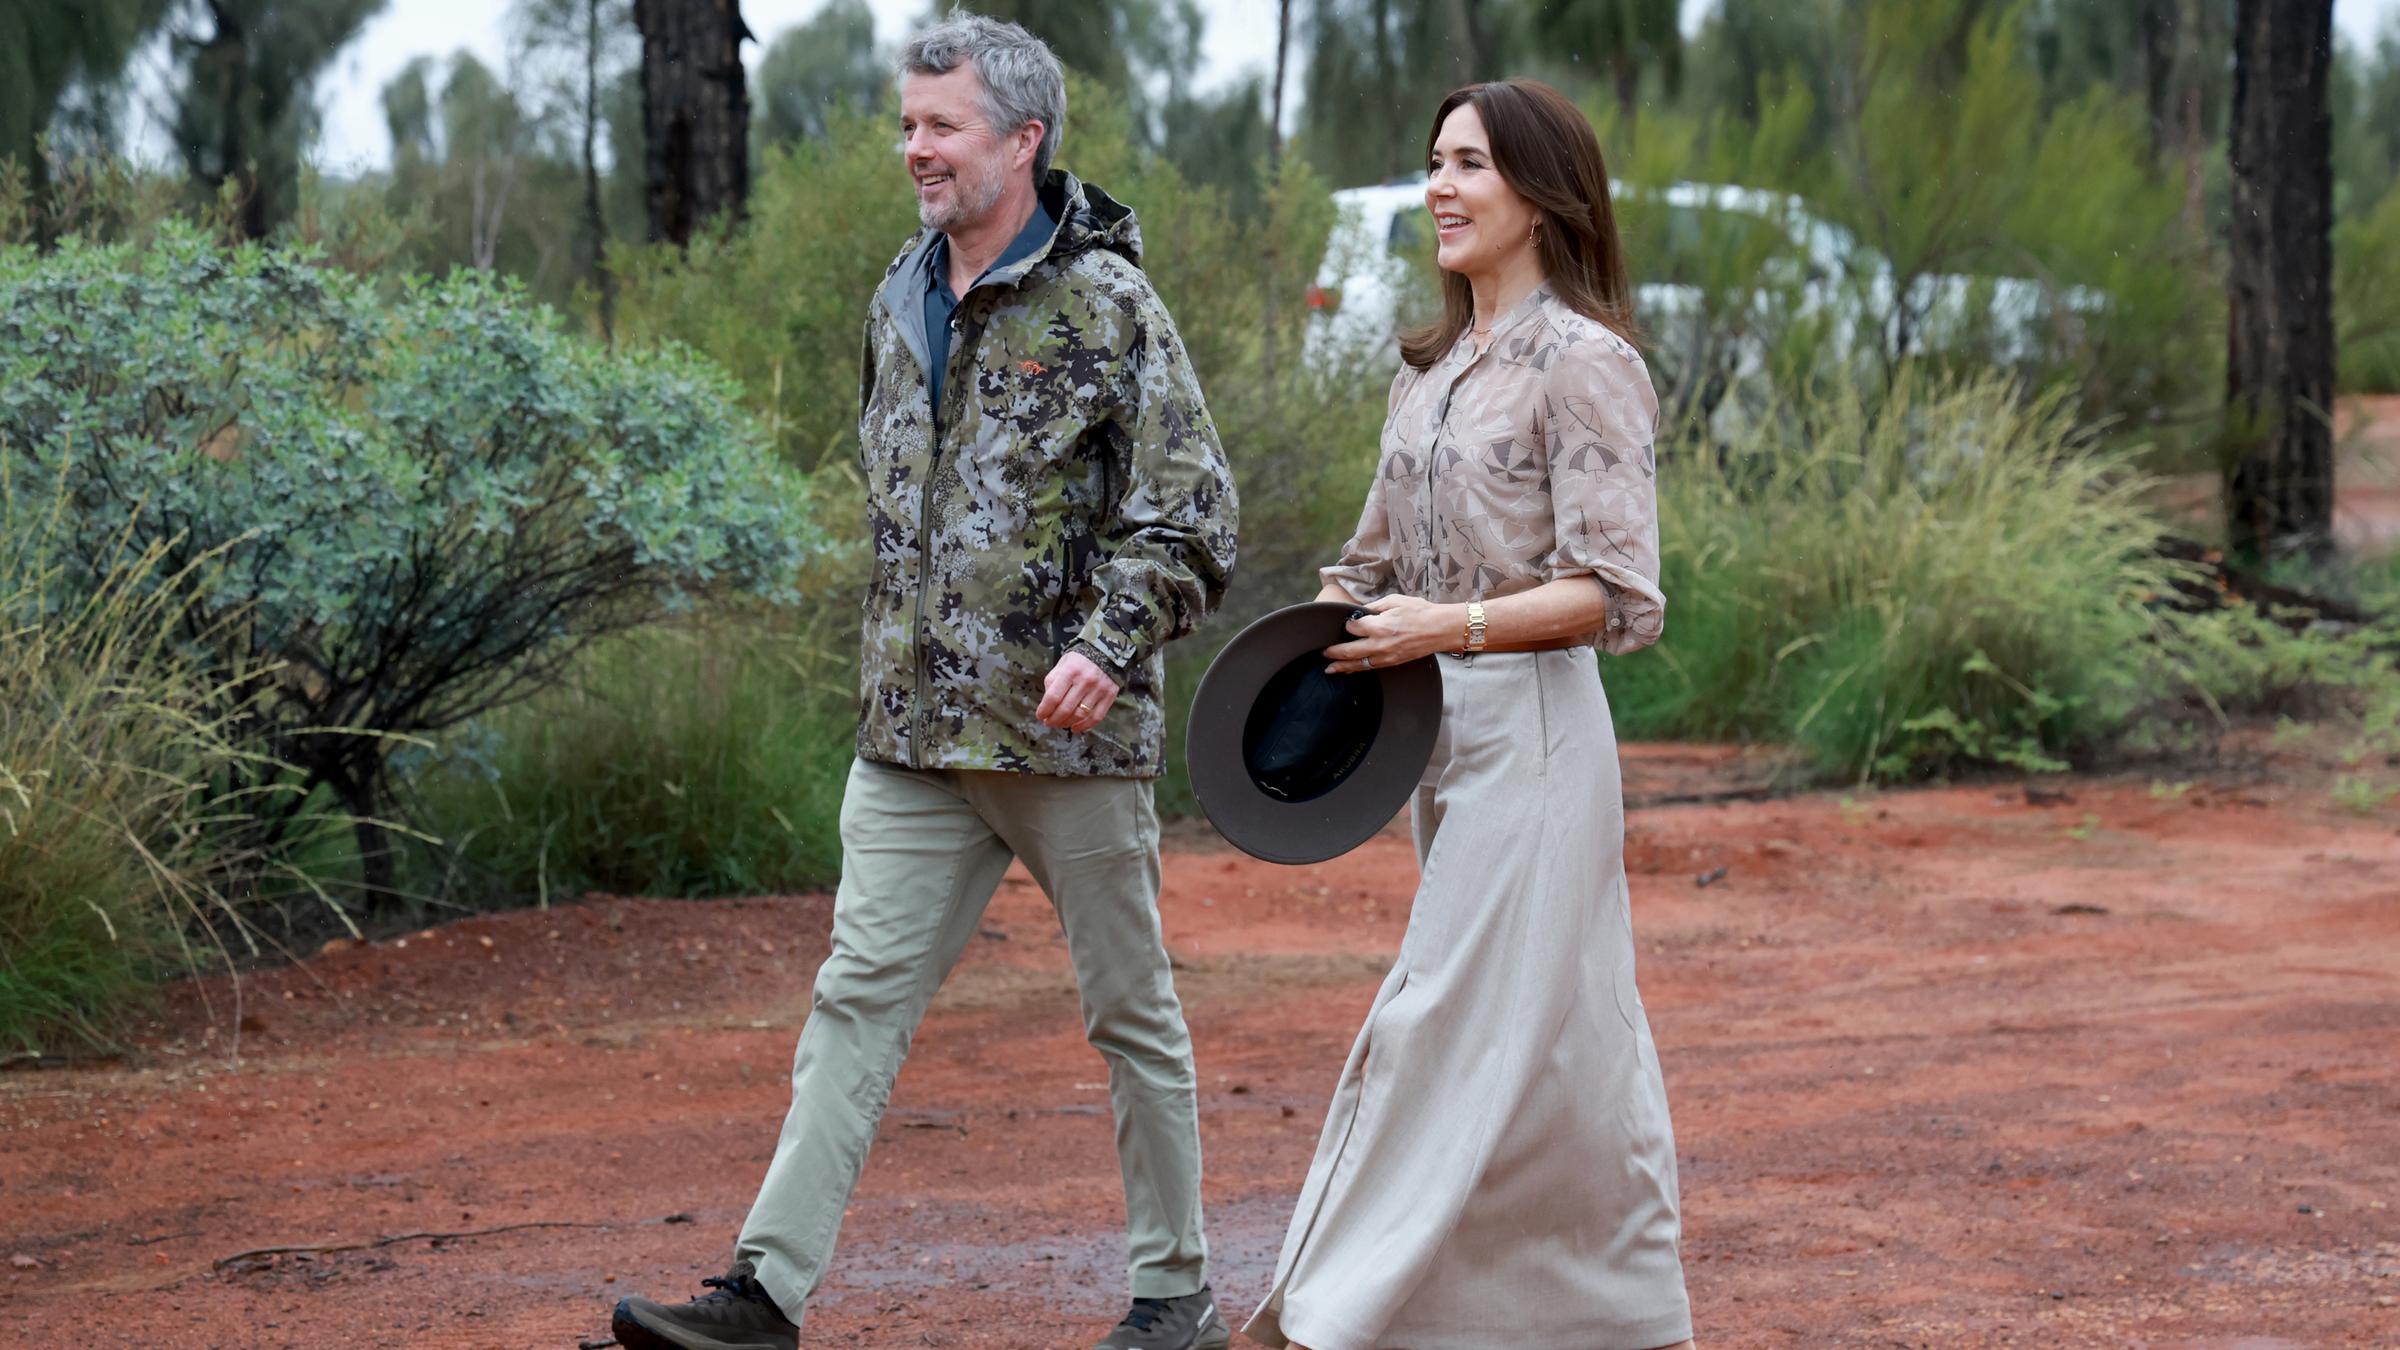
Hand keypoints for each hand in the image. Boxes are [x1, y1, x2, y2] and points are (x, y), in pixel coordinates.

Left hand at [1036, 650, 1120, 731]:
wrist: (1107, 650)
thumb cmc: (1079, 659)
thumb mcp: (1062, 664)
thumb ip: (1053, 682)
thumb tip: (1047, 705)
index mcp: (1070, 671)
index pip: (1053, 696)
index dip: (1044, 710)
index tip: (1040, 715)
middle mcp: (1085, 680)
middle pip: (1066, 709)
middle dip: (1053, 719)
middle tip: (1048, 722)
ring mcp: (1099, 689)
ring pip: (1080, 715)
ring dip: (1066, 723)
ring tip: (1060, 724)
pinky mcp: (1109, 696)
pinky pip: (1096, 717)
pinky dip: (1084, 726)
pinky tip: (1075, 728)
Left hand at [1322, 595, 1461, 672]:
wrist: (1442, 629)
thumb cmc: (1421, 612)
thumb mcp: (1395, 601)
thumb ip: (1375, 607)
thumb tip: (1362, 611)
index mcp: (1379, 625)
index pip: (1353, 627)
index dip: (1347, 625)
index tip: (1347, 623)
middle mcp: (1380, 643)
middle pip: (1349, 650)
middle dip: (1334, 652)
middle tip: (1324, 651)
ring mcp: (1386, 656)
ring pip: (1358, 664)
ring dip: (1342, 666)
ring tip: (1330, 668)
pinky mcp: (1393, 662)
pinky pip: (1371, 668)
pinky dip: (1358, 669)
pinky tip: (1351, 670)